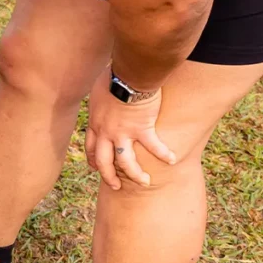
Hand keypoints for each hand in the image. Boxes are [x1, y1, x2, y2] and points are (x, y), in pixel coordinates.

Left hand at [86, 69, 176, 189]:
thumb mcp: (98, 89)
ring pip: (125, 162)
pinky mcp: (142, 129)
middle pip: (103, 161)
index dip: (92, 159)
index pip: (90, 146)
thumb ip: (101, 98)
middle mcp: (106, 132)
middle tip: (115, 186)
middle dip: (108, 176)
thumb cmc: (113, 76)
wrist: (127, 75)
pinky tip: (172, 160)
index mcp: (95, 123)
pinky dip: (163, 154)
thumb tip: (103, 92)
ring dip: (135, 175)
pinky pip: (153, 147)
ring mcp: (123, 133)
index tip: (95, 167)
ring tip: (144, 182)